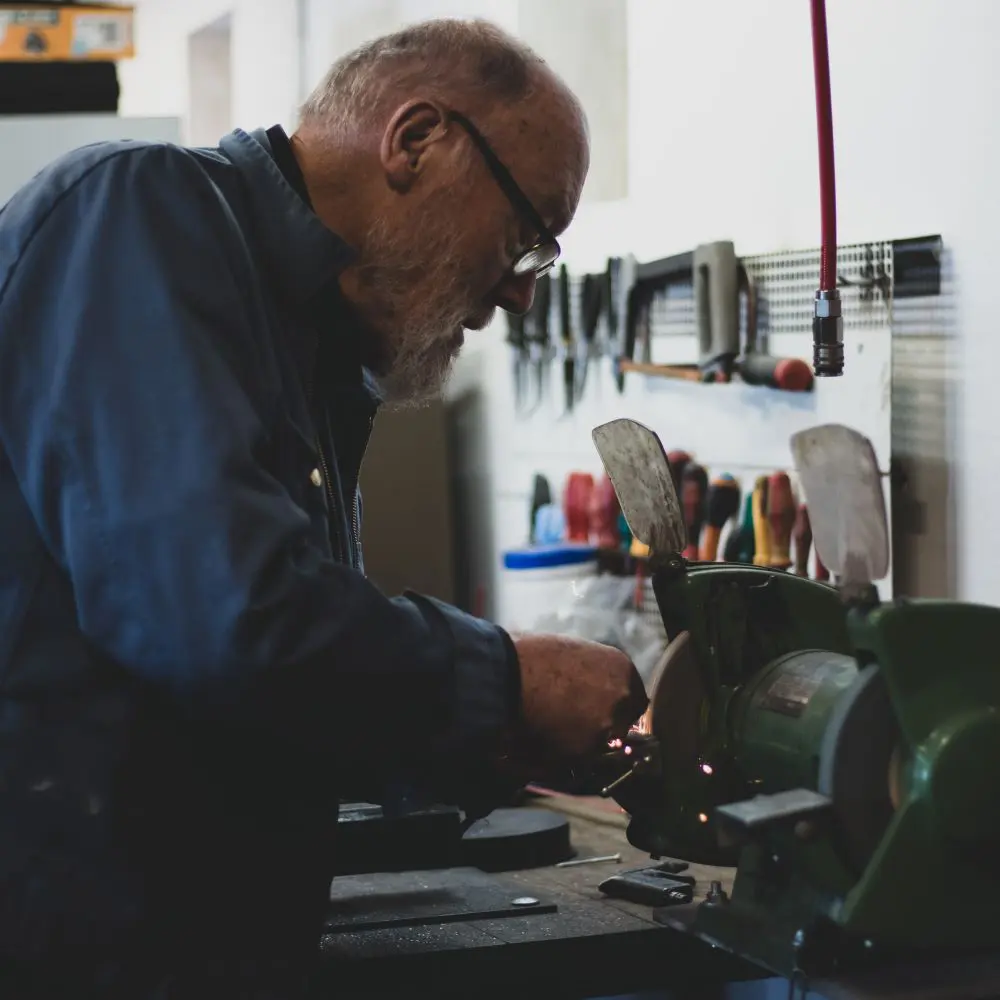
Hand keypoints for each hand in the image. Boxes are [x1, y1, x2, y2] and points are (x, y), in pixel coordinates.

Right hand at [501, 634, 647, 777]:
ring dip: (584, 740)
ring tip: (555, 728)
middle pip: (622, 721)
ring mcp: (606, 725)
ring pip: (601, 742)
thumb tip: (592, 683)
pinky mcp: (585, 750)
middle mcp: (622, 697)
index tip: (601, 708)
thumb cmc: (534, 655)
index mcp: (621, 668)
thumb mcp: (575, 651)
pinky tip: (546, 736)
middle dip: (603, 724)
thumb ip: (595, 671)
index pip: (634, 697)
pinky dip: (566, 752)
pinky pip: (580, 757)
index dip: (616, 705)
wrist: (509, 674)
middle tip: (575, 720)